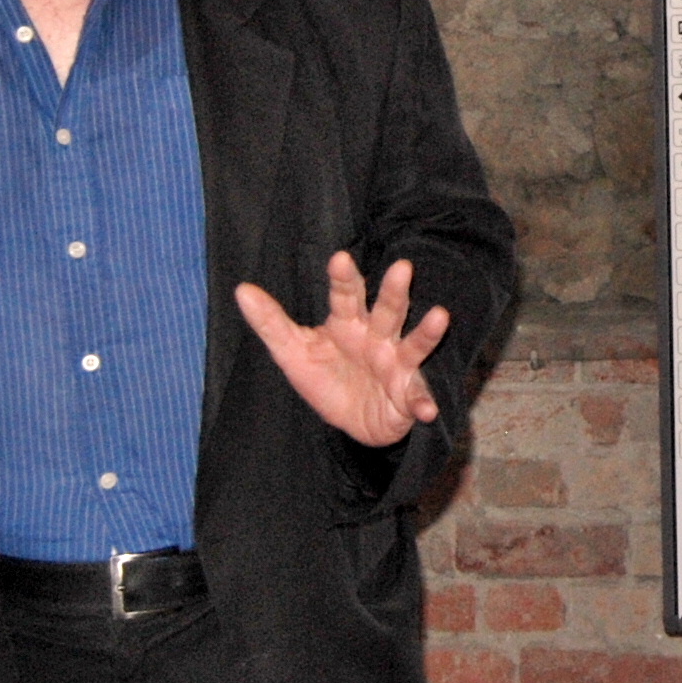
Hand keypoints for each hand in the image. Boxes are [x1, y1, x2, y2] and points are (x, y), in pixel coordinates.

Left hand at [235, 253, 448, 447]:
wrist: (352, 423)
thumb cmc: (326, 378)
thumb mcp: (292, 352)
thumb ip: (271, 322)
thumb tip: (241, 290)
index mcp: (349, 323)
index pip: (346, 296)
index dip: (343, 279)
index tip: (339, 259)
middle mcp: (378, 337)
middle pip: (388, 310)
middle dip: (395, 291)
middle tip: (402, 268)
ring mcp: (397, 365)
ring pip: (413, 345)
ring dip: (426, 333)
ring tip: (440, 316)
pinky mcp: (408, 396)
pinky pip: (418, 398)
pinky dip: (424, 403)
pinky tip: (427, 410)